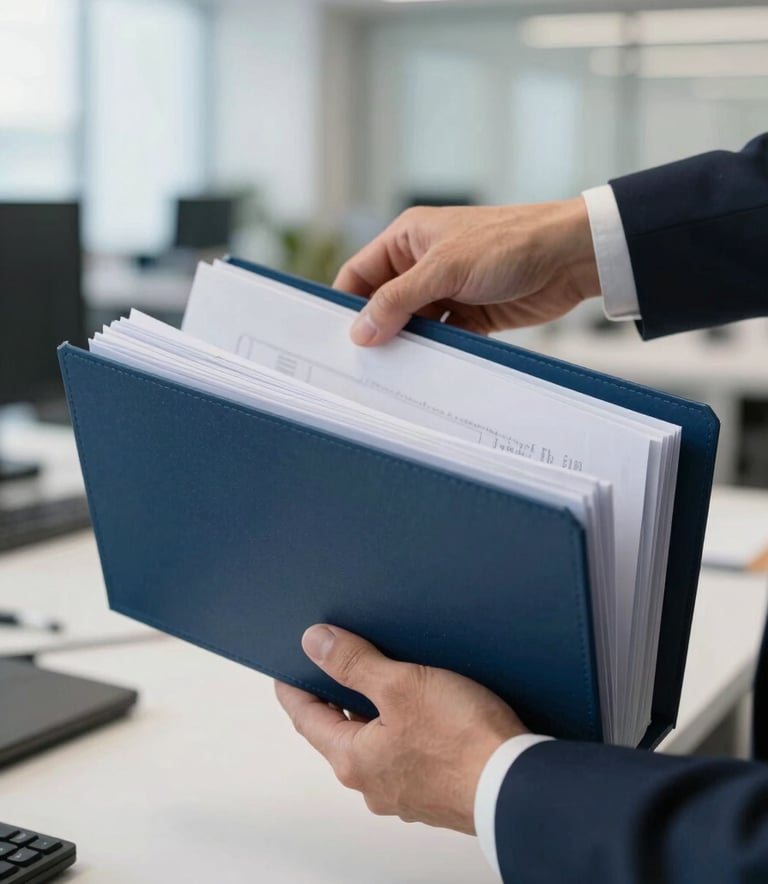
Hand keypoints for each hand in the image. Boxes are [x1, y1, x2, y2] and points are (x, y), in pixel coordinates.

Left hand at [275, 624, 526, 834]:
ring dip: (369, 714)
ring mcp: (404, 793)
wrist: (517, 784)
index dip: (294, 689)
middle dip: (333, 700)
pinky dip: (398, 731)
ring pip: (373, 746)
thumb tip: (314, 643)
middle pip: (338, 734)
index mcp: (353, 760)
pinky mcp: (434, 792)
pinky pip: (403, 755)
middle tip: (329, 669)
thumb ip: (353, 663)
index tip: (284, 672)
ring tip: (376, 682)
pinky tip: (418, 712)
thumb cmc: (461, 740)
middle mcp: (373, 784)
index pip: (306, 718)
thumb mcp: (401, 685)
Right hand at [335, 198, 599, 346]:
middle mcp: (422, 264)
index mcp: (407, 239)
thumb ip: (398, 300)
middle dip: (375, 330)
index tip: (334, 338)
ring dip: (406, 346)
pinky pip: (443, 339)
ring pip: (413, 325)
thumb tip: (360, 331)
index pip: (360, 273)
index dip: (346, 304)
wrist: (569, 257)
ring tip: (392, 375)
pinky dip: (435, 354)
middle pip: (384, 304)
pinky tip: (428, 372)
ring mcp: (447, 291)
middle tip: (361, 365)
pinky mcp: (471, 315)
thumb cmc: (508, 243)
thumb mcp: (444, 269)